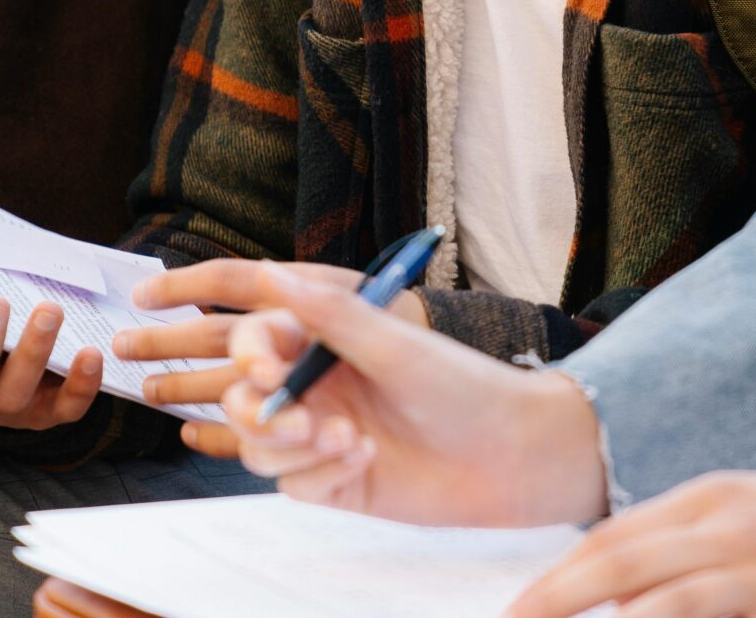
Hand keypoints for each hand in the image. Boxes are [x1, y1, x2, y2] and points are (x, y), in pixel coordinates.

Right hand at [218, 269, 607, 527]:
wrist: (513, 455)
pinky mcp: (335, 481)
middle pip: (242, 399)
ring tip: (345, 439)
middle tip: (302, 421)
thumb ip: (330, 314)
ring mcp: (322, 435)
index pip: (255, 341)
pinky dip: (319, 474)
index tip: (265, 372)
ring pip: (258, 446)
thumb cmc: (462, 386)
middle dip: (258, 411)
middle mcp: (316, 387)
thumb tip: (270, 272)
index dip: (246, 353)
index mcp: (325, 342)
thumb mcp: (396, 344)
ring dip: (289, 445)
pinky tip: (363, 459)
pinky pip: (292, 483)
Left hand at [506, 473, 755, 617]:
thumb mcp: (733, 518)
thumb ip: (672, 544)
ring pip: (674, 609)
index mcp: (711, 500)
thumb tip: (608, 593)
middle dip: (561, 598)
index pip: (615, 536)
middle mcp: (733, 535)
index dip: (560, 576)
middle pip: (628, 566)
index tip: (518, 608)